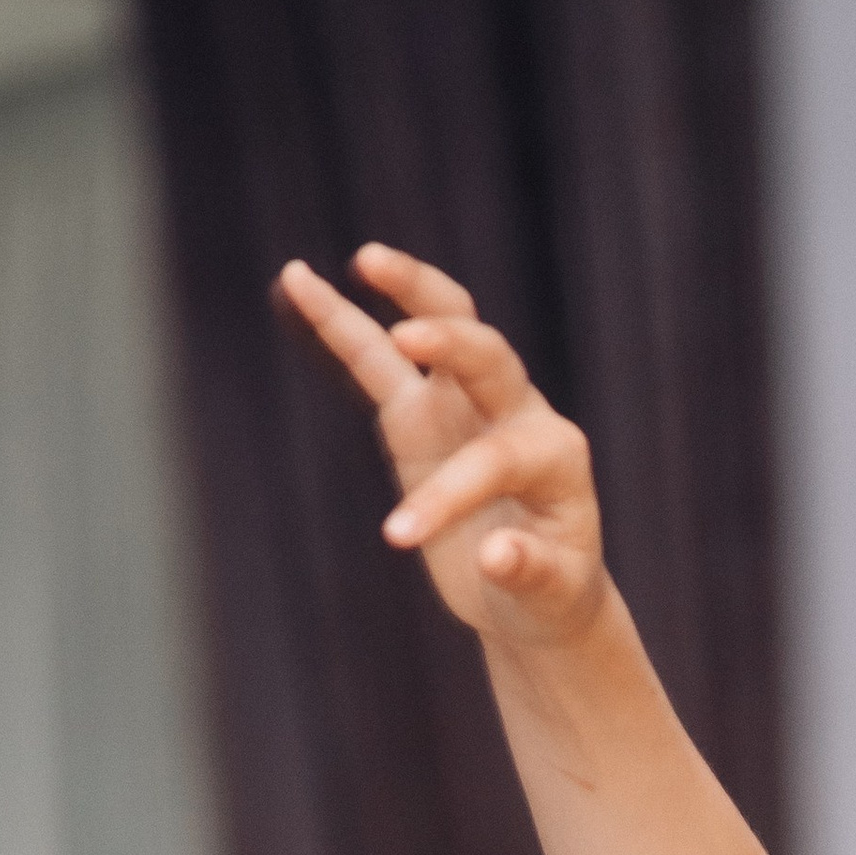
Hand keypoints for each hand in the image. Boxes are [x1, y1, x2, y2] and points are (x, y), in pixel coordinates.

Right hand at [274, 245, 607, 651]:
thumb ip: (528, 571)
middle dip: (450, 342)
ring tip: (367, 259)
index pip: (496, 456)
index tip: (398, 538)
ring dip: (408, 290)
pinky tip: (298, 279)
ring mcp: (467, 403)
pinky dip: (341, 321)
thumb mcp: (551, 595)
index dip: (446, 495)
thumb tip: (495, 553)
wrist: (536, 591)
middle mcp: (518, 412)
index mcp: (556, 454)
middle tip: (408, 338)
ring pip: (444, 327)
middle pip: (486, 355)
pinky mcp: (419, 410)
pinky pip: (377, 358)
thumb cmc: (550, 592)